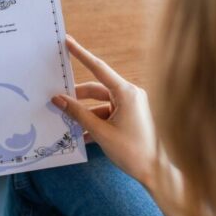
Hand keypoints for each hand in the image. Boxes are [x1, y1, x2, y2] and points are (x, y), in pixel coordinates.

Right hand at [51, 35, 158, 187]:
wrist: (158, 173)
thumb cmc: (133, 151)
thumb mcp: (101, 132)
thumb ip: (78, 114)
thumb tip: (58, 99)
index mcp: (126, 92)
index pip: (98, 68)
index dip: (81, 54)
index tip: (67, 42)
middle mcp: (131, 95)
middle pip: (96, 90)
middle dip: (76, 97)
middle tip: (56, 102)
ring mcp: (133, 106)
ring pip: (101, 104)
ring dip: (85, 115)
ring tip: (67, 125)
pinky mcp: (132, 117)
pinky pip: (109, 115)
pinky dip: (96, 123)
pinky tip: (82, 137)